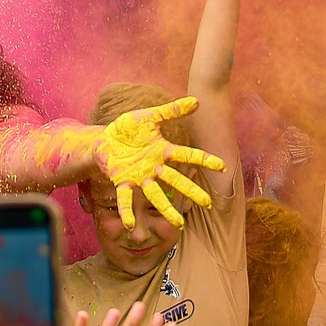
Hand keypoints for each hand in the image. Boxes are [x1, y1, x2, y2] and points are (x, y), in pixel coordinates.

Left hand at [95, 95, 219, 227]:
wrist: (104, 139)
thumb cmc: (128, 129)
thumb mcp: (149, 116)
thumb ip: (171, 110)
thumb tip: (196, 101)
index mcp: (162, 151)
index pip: (187, 155)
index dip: (204, 160)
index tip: (222, 166)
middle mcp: (154, 167)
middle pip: (176, 181)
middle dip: (191, 192)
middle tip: (207, 203)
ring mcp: (139, 176)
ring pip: (156, 195)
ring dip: (167, 209)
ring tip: (178, 224)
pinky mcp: (122, 181)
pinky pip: (125, 198)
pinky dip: (127, 211)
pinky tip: (129, 225)